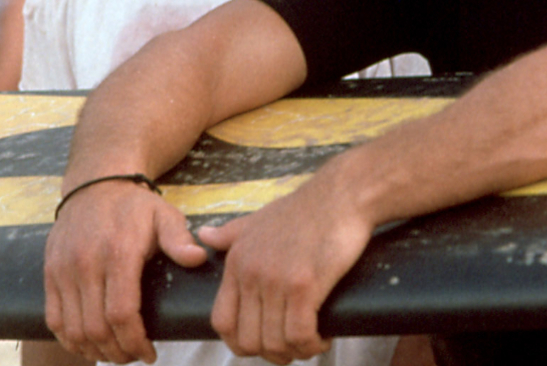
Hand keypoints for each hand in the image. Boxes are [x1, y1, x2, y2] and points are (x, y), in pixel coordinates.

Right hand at [44, 182, 207, 363]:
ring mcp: (64, 270)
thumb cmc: (135, 206)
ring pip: (74, 329)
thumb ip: (179, 238)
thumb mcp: (164, 214)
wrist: (95, 184)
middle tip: (134, 357)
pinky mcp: (50, 273)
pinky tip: (87, 345)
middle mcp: (86, 264)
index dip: (135, 341)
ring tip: (115, 353)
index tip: (149, 354)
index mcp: (118, 253)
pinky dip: (69, 339)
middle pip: (97, 328)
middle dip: (118, 352)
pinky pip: (54, 318)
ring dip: (94, 350)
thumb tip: (198, 258)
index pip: (122, 313)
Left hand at [198, 175, 375, 364]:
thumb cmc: (305, 209)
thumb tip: (204, 236)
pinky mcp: (304, 285)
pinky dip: (312, 345)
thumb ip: (230, 233)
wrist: (342, 195)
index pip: (222, 322)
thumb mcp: (258, 219)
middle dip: (272, 353)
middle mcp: (250, 274)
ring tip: (312, 343)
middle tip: (294, 346)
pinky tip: (323, 338)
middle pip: (248, 340)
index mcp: (237, 262)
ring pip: (275, 342)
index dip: (241, 343)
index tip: (264, 344)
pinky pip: (299, 334)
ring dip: (296, 352)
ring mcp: (276, 280)